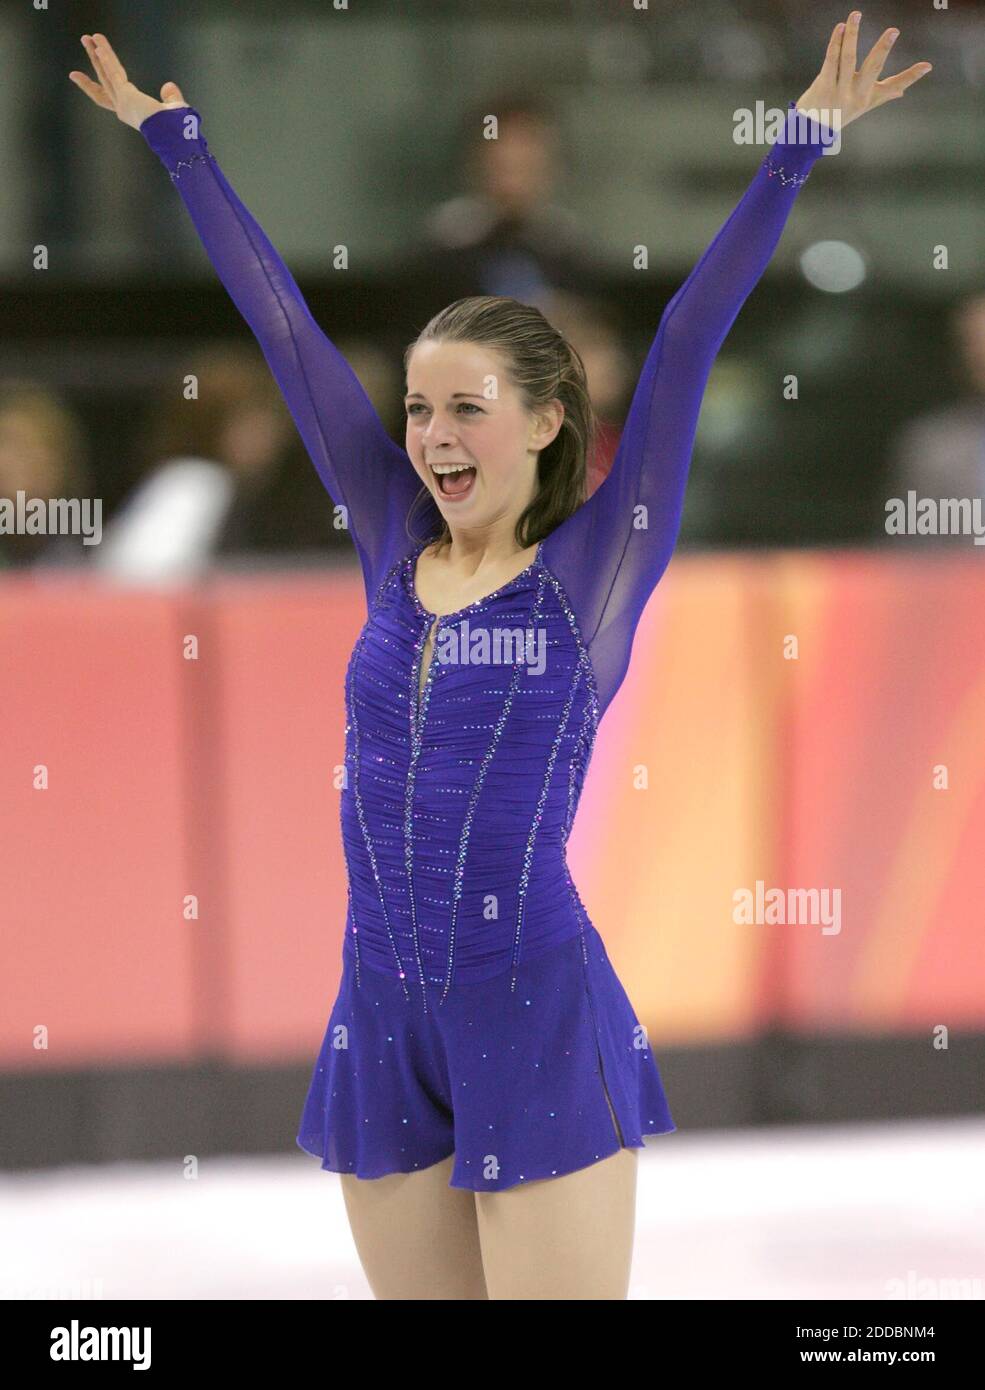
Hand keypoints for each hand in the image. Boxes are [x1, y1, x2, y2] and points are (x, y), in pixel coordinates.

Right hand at [69, 33, 188, 130]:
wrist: (173, 135)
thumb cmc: (176, 128)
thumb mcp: (172, 109)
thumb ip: (170, 97)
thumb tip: (168, 85)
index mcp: (131, 111)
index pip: (107, 94)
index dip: (92, 84)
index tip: (78, 75)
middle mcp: (122, 107)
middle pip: (103, 78)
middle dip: (94, 58)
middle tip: (85, 40)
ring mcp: (122, 102)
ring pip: (106, 73)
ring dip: (97, 53)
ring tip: (87, 37)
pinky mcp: (125, 95)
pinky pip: (114, 74)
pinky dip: (107, 60)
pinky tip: (99, 47)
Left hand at [795, 11, 931, 131]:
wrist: (811, 131)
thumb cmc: (839, 114)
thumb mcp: (862, 106)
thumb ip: (882, 95)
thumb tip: (903, 92)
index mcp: (868, 97)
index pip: (893, 85)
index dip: (911, 77)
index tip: (927, 66)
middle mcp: (855, 95)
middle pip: (872, 68)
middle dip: (883, 49)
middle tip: (894, 31)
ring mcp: (838, 91)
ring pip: (848, 58)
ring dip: (852, 34)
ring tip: (856, 15)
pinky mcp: (822, 85)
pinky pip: (830, 59)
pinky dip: (835, 42)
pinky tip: (840, 27)